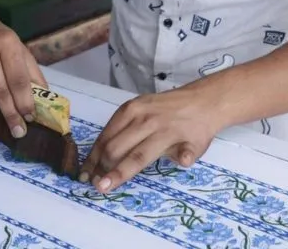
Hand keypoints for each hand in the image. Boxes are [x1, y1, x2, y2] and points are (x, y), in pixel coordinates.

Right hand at [79, 90, 221, 192]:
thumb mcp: (198, 146)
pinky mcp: (129, 104)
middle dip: (102, 168)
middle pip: (116, 147)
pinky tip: (95, 155)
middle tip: (94, 183)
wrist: (200, 101)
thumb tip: (184, 160)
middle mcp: (147, 120)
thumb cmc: (197, 130)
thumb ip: (187, 155)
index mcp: (165, 134)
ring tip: (87, 172)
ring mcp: (136, 109)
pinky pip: (109, 125)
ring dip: (96, 156)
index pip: (137, 158)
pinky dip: (100, 142)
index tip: (102, 187)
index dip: (118, 174)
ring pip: (108, 136)